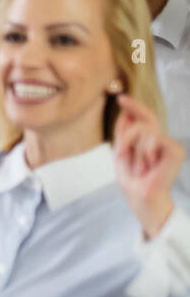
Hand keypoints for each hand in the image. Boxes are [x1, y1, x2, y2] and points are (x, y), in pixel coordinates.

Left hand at [114, 94, 182, 238]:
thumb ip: (123, 134)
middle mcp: (161, 140)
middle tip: (120, 153)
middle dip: (126, 134)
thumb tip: (125, 113)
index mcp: (150, 141)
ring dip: (134, 149)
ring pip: (144, 129)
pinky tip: (150, 166)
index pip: (144, 118)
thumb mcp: (122, 153)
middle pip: (145, 118)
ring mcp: (169, 145)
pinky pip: (154, 138)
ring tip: (139, 168)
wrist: (141, 198)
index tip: (120, 97)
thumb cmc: (133, 181)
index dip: (134, 106)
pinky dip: (145, 152)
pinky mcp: (176, 150)